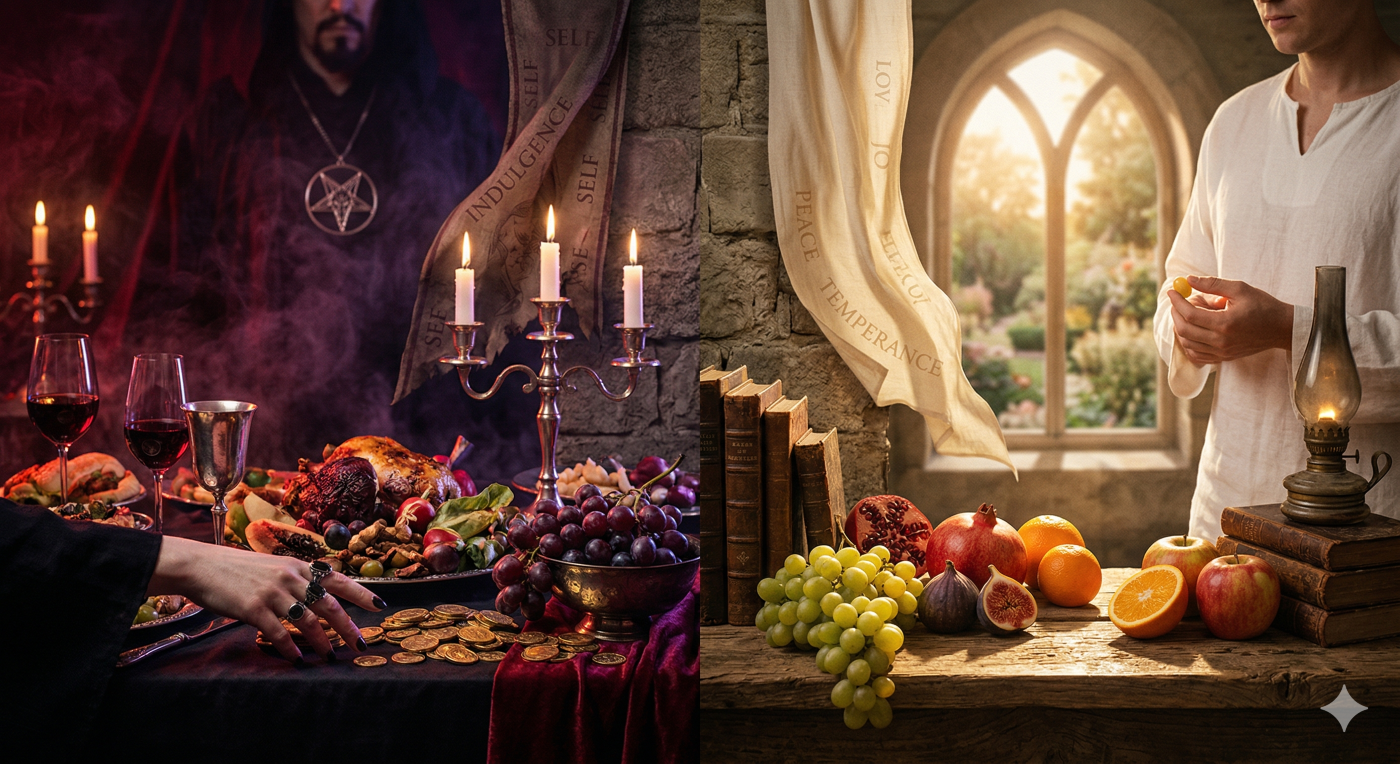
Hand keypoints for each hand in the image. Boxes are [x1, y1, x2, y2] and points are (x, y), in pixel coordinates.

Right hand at [148, 536, 384, 663]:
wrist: (202, 565)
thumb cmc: (237, 569)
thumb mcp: (273, 566)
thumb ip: (296, 579)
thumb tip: (319, 595)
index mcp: (298, 567)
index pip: (338, 580)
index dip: (361, 594)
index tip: (380, 606)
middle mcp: (290, 577)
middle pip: (330, 604)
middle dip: (348, 627)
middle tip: (359, 644)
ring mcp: (273, 592)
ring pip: (309, 620)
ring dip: (322, 642)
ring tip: (330, 656)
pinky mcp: (254, 608)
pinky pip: (279, 633)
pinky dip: (291, 648)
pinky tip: (298, 659)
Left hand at [1168, 275, 1293, 363]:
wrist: (1282, 328)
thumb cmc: (1263, 305)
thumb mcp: (1240, 289)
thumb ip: (1213, 284)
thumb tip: (1188, 279)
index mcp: (1225, 323)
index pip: (1190, 314)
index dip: (1177, 302)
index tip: (1172, 291)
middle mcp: (1221, 341)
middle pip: (1184, 331)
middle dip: (1175, 314)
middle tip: (1176, 302)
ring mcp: (1222, 353)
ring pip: (1187, 344)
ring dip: (1180, 328)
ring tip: (1187, 313)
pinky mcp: (1224, 358)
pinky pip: (1196, 356)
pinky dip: (1188, 344)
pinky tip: (1191, 331)